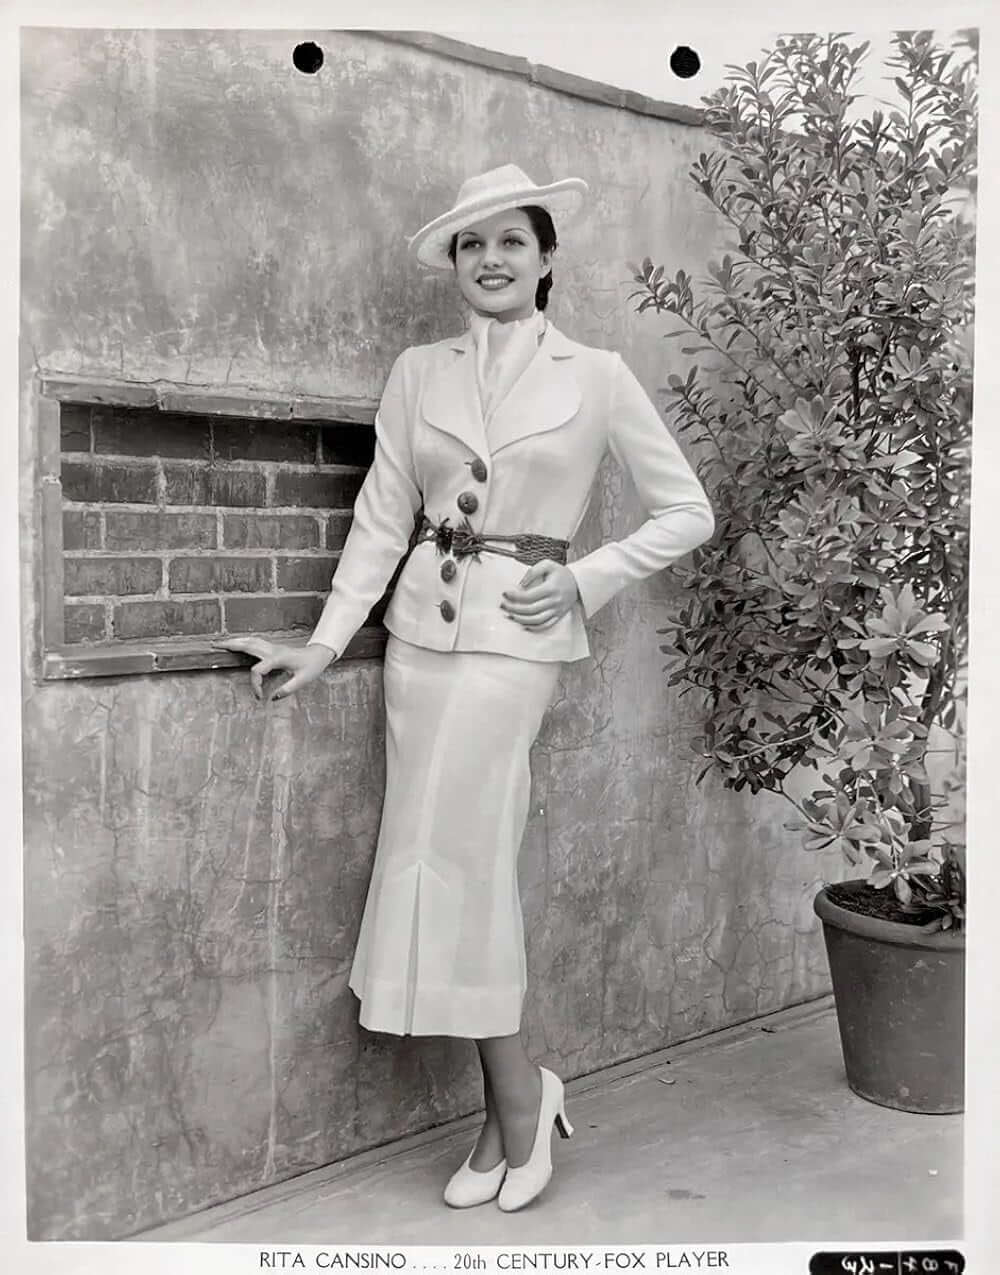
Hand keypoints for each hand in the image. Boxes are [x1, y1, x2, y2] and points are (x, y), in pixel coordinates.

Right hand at [211, 636, 336, 700]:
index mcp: (278, 659)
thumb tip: (272, 698)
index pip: (258, 670)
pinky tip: (235, 642)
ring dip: (234, 641)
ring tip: (219, 643)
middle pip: (248, 645)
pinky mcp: (271, 647)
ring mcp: (271, 647)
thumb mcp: (303, 680)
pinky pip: (254, 642)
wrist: (318, 654)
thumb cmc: (311, 667)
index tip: (260, 697)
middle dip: (231, 645)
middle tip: (215, 646)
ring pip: (250, 641)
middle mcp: (272, 650)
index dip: (256, 684)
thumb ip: (288, 689)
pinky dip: (242, 641)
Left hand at [499, 559, 580, 629]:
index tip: (505, 594)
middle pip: (530, 610)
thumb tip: (521, 584)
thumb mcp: (548, 564)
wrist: (579, 582)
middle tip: (503, 605)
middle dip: (514, 608)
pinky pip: (545, 625)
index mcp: (551, 588)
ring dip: (521, 620)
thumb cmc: (561, 573)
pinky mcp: (558, 616)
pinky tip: (524, 624)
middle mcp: (554, 601)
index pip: (529, 596)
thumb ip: (533, 571)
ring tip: (511, 615)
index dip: (515, 596)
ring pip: (536, 620)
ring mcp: (557, 610)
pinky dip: (534, 627)